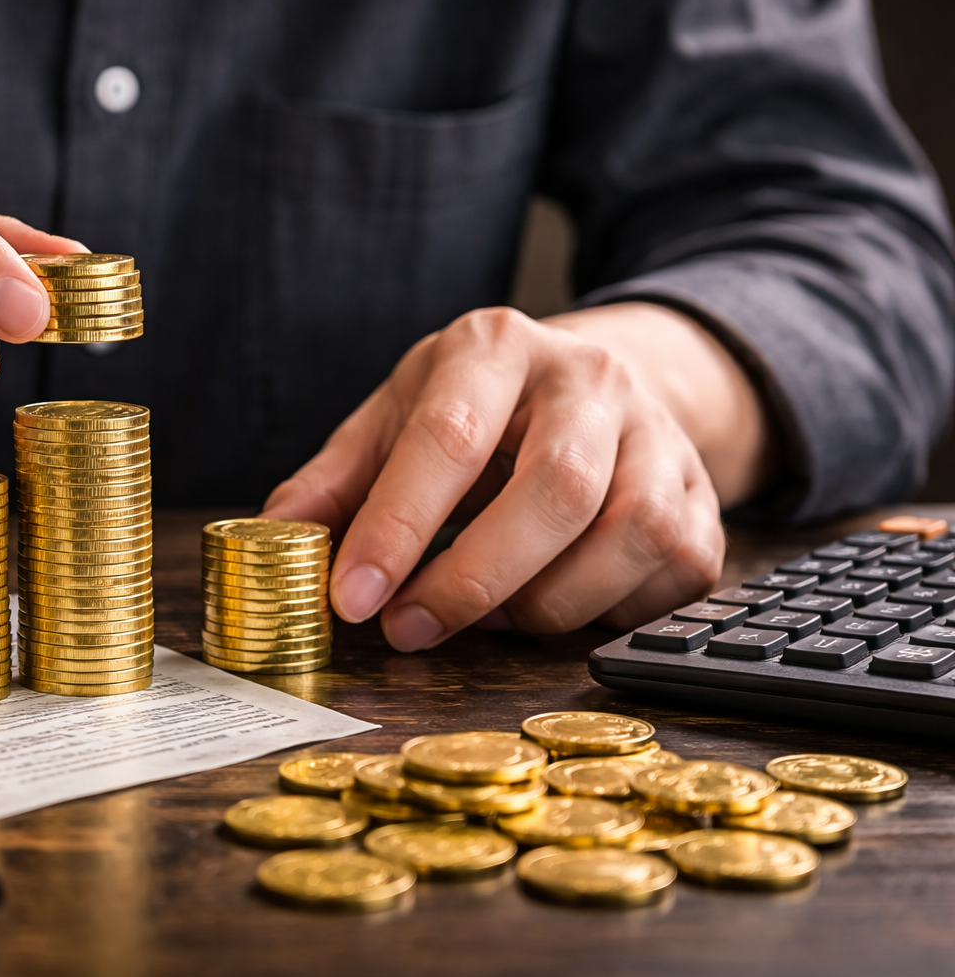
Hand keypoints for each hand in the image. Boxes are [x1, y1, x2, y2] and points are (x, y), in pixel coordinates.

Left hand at [262, 305, 772, 649]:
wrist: (595, 389)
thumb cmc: (477, 413)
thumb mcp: (395, 419)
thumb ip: (335, 481)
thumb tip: (273, 540)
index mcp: (496, 348)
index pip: (448, 437)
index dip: (396, 526)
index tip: (352, 598)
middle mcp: (591, 381)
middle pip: (557, 491)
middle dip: (474, 579)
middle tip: (409, 628)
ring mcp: (661, 440)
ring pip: (626, 539)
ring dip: (541, 604)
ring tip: (483, 614)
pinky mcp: (703, 506)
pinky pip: (667, 580)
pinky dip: (599, 614)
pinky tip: (547, 606)